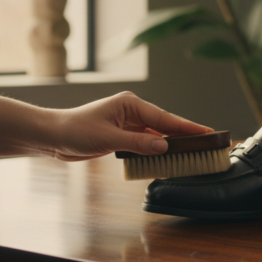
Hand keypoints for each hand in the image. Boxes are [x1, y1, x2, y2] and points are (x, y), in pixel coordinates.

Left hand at [49, 91, 211, 161]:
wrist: (53, 136)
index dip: (188, 127)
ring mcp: (129, 123)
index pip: (165, 118)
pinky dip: (157, 150)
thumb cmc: (75, 130)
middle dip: (186, 134)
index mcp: (131, 104)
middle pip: (166, 125)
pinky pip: (147, 143)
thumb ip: (137, 143)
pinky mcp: (124, 135)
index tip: (208, 132)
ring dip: (172, 144)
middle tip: (208, 143)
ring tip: (194, 151)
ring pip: (158, 135)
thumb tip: (164, 147)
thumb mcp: (108, 138)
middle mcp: (133, 112)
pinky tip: (169, 157)